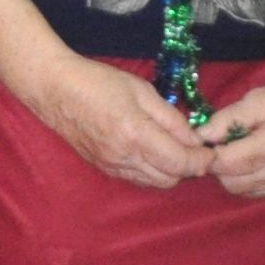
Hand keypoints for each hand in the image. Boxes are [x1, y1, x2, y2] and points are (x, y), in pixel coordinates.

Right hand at [21, 50, 216, 189]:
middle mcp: (125, 157)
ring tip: (169, 148)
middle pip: (172, 178)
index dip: (203, 160)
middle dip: (187, 166)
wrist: (54, 88)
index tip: (210, 150)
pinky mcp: (103, 168)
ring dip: (169, 171)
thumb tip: (195, 140)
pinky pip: (137, 179)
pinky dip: (150, 171)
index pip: (182, 163)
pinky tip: (148, 152)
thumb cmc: (98, 81)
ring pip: (155, 182)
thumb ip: (171, 118)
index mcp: (136, 134)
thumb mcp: (141, 90)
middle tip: (190, 147)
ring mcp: (112, 165)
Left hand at [205, 70, 264, 199]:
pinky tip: (253, 162)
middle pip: (232, 182)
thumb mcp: (257, 99)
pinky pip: (258, 193)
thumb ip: (227, 118)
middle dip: (219, 165)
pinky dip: (248, 180)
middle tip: (221, 145)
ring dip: (232, 175)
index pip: (228, 162)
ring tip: (238, 151)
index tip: (205, 141)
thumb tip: (201, 137)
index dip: (210, 153)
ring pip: (243, 191)